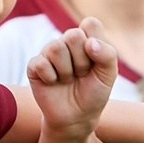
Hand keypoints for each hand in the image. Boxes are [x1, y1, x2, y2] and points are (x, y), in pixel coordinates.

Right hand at [27, 19, 118, 142]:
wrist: (76, 118)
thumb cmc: (93, 94)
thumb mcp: (108, 76)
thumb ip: (107, 55)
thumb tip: (89, 43)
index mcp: (86, 39)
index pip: (90, 24)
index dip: (95, 45)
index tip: (96, 63)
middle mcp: (66, 42)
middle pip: (73, 35)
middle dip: (82, 61)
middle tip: (82, 74)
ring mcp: (49, 52)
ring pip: (56, 47)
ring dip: (66, 71)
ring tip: (68, 80)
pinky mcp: (34, 65)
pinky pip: (41, 63)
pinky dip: (51, 78)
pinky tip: (54, 84)